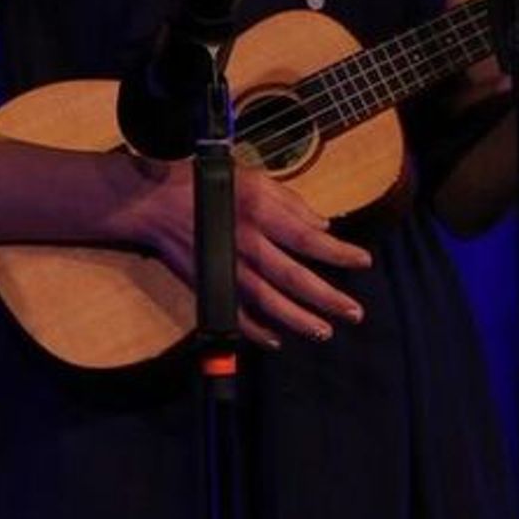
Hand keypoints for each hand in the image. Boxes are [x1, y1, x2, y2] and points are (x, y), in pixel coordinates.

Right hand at [125, 158, 371, 349]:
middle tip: (354, 313)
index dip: (338, 252)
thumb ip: (291, 202)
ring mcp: (225, 268)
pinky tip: (276, 340)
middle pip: (292, 277)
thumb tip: (323, 226)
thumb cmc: (207, 183)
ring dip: (297, 319)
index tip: (363, 262)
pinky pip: (233, 314)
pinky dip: (254, 330)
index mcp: (259, 212)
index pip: (307, 238)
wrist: (155, 202)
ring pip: (266, 301)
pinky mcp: (208, 284)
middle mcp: (245, 244)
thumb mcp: (254, 178)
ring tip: (323, 332)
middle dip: (325, 297)